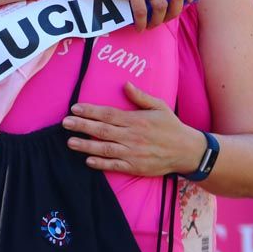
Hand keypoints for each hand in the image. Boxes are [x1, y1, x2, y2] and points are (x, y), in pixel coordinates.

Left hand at [62, 82, 205, 175]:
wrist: (186, 151)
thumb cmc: (172, 127)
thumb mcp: (159, 106)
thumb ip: (140, 97)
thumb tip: (125, 84)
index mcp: (136, 120)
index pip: (108, 114)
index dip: (90, 111)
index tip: (75, 108)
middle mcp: (132, 136)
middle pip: (102, 130)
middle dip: (82, 126)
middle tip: (65, 123)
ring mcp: (133, 153)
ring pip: (105, 149)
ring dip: (86, 145)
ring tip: (70, 142)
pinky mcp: (135, 167)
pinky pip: (115, 166)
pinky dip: (101, 164)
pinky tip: (88, 160)